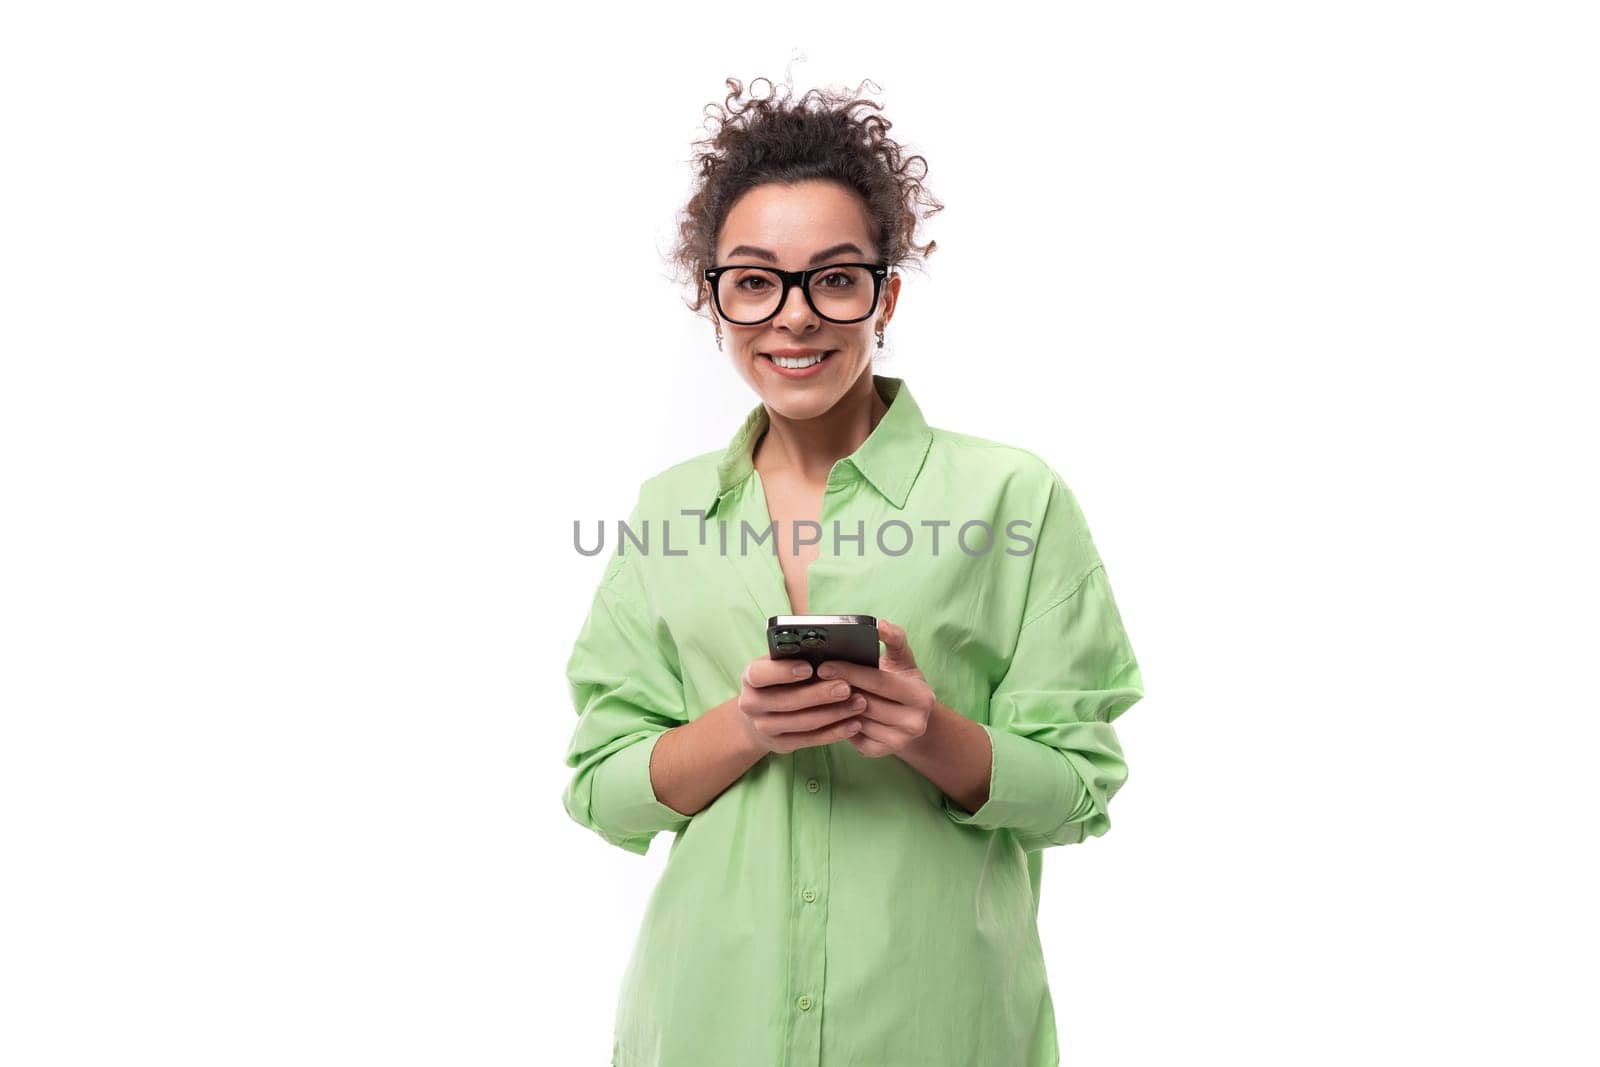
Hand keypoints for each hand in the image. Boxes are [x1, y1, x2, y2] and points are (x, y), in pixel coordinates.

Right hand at [734, 652, 867, 754]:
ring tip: (860, 703)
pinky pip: (810, 740)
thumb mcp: (777, 663)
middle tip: (847, 686)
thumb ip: (795, 655)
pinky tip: (855, 724)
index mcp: (751, 677)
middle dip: (820, 694)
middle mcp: (752, 703)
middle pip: (787, 701)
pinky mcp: (781, 745)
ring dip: (834, 714)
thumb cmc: (778, 679)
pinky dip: (835, 733)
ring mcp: (764, 727)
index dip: (783, 672)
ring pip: (803, 723)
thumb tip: (829, 645)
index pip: (760, 673)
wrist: (758, 716)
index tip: (808, 667)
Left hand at [821, 618, 934, 758]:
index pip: (878, 681)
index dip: (850, 672)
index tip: (823, 666)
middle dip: (836, 689)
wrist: (912, 718)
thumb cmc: (902, 682)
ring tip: (814, 691)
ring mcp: (898, 741)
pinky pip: (852, 737)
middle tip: (812, 678)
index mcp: (920, 696)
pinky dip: (837, 723)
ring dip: (833, 707)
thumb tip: (880, 624)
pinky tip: (826, 710)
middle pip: (865, 703)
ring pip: (855, 721)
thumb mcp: (903, 660)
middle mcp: (914, 722)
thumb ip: (895, 639)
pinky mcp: (881, 753)